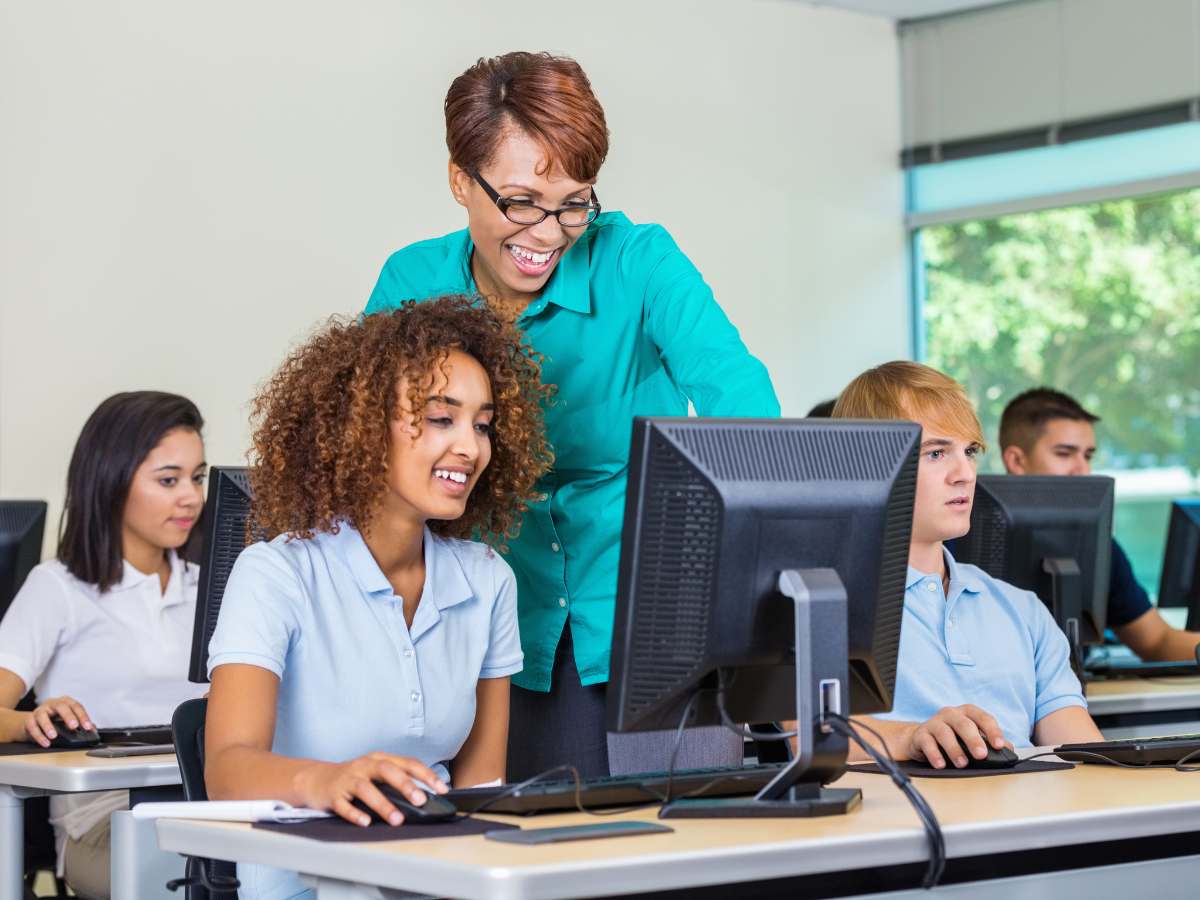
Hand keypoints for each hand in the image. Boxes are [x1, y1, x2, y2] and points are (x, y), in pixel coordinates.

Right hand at [25, 696, 94, 747]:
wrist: (32, 723)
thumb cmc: (53, 719)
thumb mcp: (67, 720)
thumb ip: (80, 723)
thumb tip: (93, 730)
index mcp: (65, 702)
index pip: (76, 706)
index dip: (83, 716)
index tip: (88, 727)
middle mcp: (52, 704)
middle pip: (61, 706)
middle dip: (68, 716)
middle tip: (74, 726)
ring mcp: (39, 711)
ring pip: (42, 715)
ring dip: (48, 726)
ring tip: (54, 736)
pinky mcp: (29, 720)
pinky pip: (32, 726)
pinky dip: (39, 736)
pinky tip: (46, 742)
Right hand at [296, 752, 448, 826]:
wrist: (316, 779)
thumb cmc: (354, 778)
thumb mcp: (376, 774)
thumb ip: (396, 781)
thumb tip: (425, 797)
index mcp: (379, 759)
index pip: (407, 763)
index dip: (426, 775)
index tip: (442, 788)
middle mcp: (364, 766)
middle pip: (387, 771)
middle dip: (405, 785)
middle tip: (421, 800)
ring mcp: (348, 779)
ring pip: (366, 789)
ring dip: (383, 804)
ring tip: (397, 819)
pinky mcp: (333, 794)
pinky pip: (344, 805)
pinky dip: (355, 814)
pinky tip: (366, 822)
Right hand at [906, 705, 1008, 768]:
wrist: (923, 739)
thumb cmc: (954, 737)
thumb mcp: (973, 737)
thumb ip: (990, 742)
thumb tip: (1009, 749)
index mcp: (968, 713)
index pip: (983, 718)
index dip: (992, 731)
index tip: (998, 745)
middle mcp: (951, 714)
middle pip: (964, 724)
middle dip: (973, 740)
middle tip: (981, 755)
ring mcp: (934, 722)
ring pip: (944, 732)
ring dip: (954, 749)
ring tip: (962, 764)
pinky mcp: (921, 734)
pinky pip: (927, 742)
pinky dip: (934, 754)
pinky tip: (941, 764)